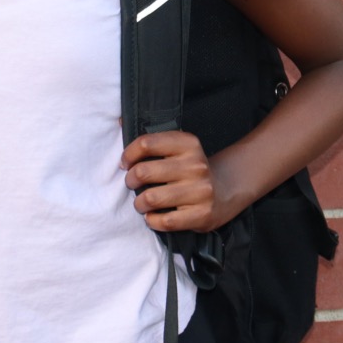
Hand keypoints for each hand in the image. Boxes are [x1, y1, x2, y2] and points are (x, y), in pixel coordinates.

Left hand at [120, 131, 240, 233]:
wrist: (223, 192)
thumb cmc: (189, 169)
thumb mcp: (178, 148)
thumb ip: (152, 139)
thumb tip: (120, 122)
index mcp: (188, 144)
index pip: (147, 143)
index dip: (129, 155)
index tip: (125, 163)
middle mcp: (196, 165)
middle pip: (143, 172)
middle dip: (130, 180)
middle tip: (132, 183)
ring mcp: (200, 191)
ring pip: (152, 198)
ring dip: (139, 203)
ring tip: (141, 203)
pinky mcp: (202, 215)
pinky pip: (165, 221)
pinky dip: (153, 220)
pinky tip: (153, 216)